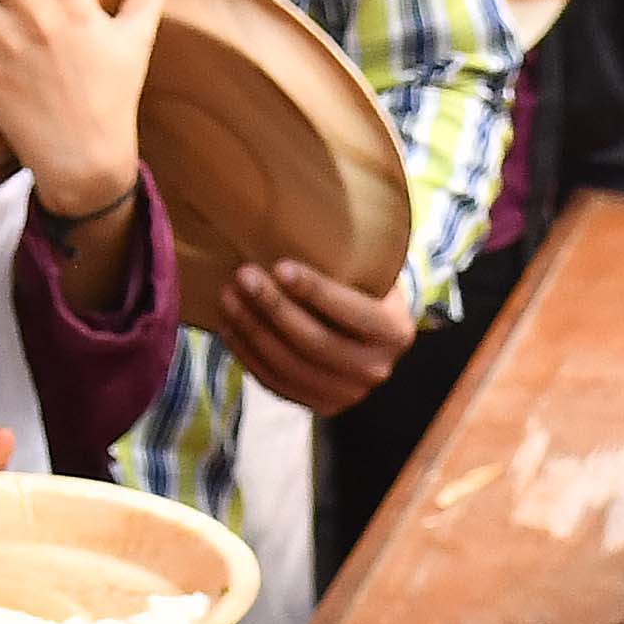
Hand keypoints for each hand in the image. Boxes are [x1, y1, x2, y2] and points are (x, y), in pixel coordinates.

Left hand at [215, 255, 417, 408]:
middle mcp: (376, 369)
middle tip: (242, 275)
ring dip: (252, 331)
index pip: (352, 312)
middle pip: (316, 343)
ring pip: (290, 366)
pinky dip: (248, 355)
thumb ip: (348, 260)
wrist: (371, 334)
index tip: (280, 266)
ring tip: (228, 297)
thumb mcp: (371, 270)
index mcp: (396, 331)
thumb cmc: (365, 287)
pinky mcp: (319, 406)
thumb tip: (300, 217)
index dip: (315, 291)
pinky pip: (276, 384)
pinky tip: (228, 326)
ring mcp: (348, 394)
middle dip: (274, 308)